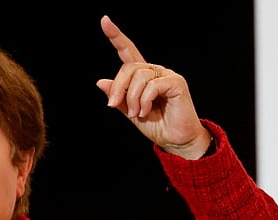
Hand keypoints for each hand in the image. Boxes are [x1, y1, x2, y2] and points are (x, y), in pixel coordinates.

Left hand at [96, 15, 212, 159]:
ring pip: (139, 76)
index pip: (128, 51)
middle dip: (118, 87)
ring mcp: (167, 75)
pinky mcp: (176, 83)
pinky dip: (145, 100)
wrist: (177, 141)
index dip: (116, 36)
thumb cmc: (157, 126)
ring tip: (137, 113)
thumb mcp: (129, 112)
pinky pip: (153, 85)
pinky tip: (145, 111)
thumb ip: (117, 98)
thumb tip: (101, 82)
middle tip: (116, 106)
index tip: (105, 21)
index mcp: (143, 76)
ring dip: (132, 98)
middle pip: (129, 66)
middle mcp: (155, 71)